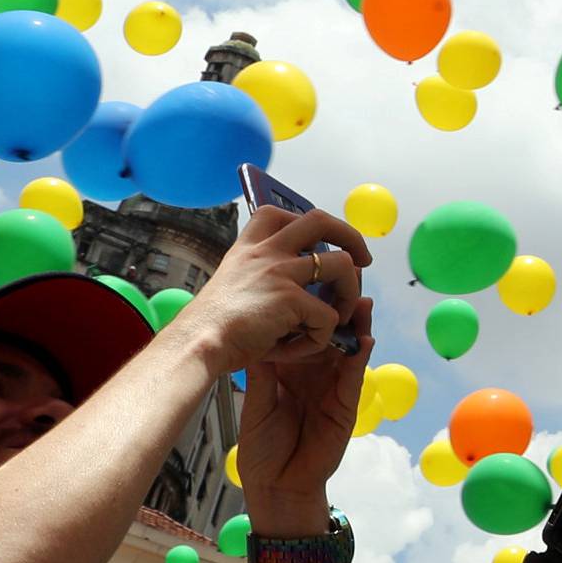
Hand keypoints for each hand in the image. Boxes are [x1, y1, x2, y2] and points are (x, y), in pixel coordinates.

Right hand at [186, 206, 369, 375]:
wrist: (198, 344)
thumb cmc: (213, 327)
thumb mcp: (233, 286)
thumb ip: (260, 276)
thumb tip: (297, 286)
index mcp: (249, 248)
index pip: (279, 214)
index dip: (308, 223)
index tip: (320, 242)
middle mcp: (267, 252)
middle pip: (320, 220)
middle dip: (351, 236)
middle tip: (363, 261)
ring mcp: (281, 271)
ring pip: (342, 265)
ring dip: (350, 293)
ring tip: (340, 316)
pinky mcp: (291, 298)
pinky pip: (329, 315)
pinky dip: (323, 337)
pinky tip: (303, 349)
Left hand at [237, 297, 373, 514]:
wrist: (276, 484)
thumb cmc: (262, 447)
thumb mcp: (257, 399)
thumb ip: (263, 369)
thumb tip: (258, 331)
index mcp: (293, 368)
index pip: (305, 329)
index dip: (309, 304)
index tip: (309, 277)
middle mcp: (316, 372)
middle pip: (333, 331)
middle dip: (340, 305)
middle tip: (344, 277)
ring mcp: (334, 386)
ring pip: (350, 348)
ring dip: (357, 325)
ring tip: (360, 299)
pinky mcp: (346, 405)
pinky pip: (356, 376)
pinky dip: (362, 356)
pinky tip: (365, 337)